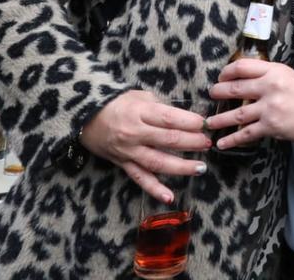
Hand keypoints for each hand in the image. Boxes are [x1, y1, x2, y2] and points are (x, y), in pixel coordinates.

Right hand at [80, 90, 209, 203]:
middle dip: (192, 143)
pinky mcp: (124, 164)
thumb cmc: (117, 103)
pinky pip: (140, 179)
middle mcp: (135, 133)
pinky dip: (155, 189)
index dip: (189, 122)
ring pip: (158, 162)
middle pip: (168, 140)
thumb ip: (161, 107)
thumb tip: (186, 118)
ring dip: (181, 167)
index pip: (168, 119)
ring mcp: (129, 151)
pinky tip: (170, 197)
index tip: (204, 124)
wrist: (86, 118)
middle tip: (208, 143)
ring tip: (201, 168)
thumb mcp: (139, 97)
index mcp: (140, 112)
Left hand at [207, 60, 293, 147]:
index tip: (222, 77)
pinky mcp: (271, 126)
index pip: (243, 66)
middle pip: (236, 88)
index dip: (228, 71)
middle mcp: (269, 87)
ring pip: (237, 113)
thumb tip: (247, 81)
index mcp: (273, 71)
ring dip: (221, 118)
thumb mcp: (288, 75)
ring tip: (210, 122)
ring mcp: (269, 108)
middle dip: (219, 92)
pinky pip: (247, 133)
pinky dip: (232, 139)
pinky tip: (222, 143)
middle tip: (211, 95)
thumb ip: (268, 76)